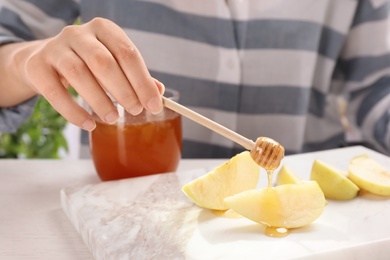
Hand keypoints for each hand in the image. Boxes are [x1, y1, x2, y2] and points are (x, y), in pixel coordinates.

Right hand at [14, 18, 163, 130]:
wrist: (45, 60)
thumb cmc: (88, 63)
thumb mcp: (113, 63)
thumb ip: (135, 77)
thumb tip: (158, 93)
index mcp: (103, 29)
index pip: (127, 53)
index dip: (143, 82)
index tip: (154, 105)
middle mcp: (78, 33)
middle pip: (104, 63)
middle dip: (124, 91)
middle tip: (135, 111)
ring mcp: (54, 48)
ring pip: (79, 75)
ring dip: (100, 101)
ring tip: (113, 118)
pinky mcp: (36, 67)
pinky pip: (55, 93)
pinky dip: (73, 112)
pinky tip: (89, 124)